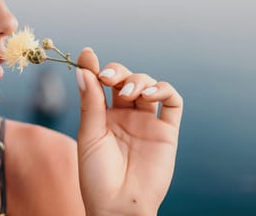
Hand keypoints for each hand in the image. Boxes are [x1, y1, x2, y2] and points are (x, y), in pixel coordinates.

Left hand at [75, 48, 182, 215]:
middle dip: (117, 71)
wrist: (119, 206)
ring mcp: (147, 121)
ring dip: (139, 80)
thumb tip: (82, 70)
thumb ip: (90, 102)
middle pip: (125, 79)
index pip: (101, 83)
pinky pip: (173, 103)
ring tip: (129, 91)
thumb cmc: (97, 176)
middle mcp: (125, 115)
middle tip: (108, 77)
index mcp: (103, 115)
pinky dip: (164, 90)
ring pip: (148, 85)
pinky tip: (150, 94)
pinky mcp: (167, 131)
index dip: (95, 66)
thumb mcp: (89, 135)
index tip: (87, 54)